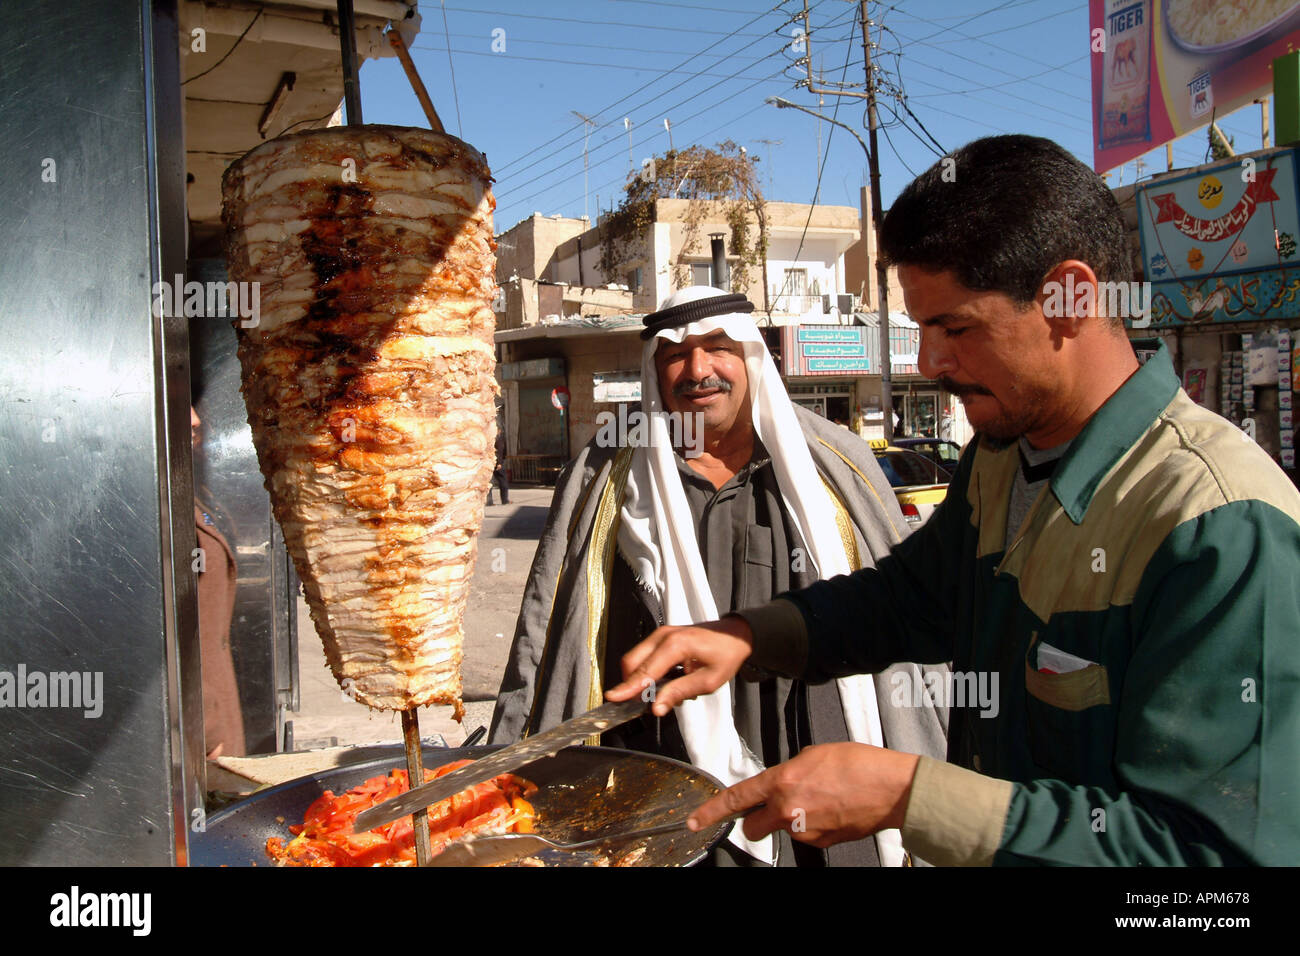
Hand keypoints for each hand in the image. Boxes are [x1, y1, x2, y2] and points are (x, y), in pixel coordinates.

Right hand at [605, 616, 753, 715]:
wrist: (735, 635)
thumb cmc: (726, 656)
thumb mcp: (708, 681)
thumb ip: (679, 693)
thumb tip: (655, 708)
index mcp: (675, 645)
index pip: (644, 671)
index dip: (628, 688)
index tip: (613, 699)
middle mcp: (662, 636)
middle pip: (631, 663)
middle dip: (633, 685)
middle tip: (652, 702)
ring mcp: (660, 634)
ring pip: (635, 660)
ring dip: (643, 680)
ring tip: (671, 690)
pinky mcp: (661, 637)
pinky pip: (645, 657)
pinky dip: (649, 672)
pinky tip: (671, 680)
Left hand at [687, 743, 920, 848]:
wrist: (891, 788)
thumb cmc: (860, 765)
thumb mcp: (813, 754)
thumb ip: (789, 769)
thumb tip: (783, 780)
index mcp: (782, 782)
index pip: (736, 798)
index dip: (712, 811)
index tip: (696, 820)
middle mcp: (789, 810)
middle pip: (753, 826)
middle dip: (757, 818)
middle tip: (775, 805)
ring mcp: (805, 830)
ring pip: (782, 829)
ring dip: (790, 818)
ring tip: (818, 798)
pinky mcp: (821, 842)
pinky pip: (805, 834)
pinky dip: (811, 824)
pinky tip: (829, 808)